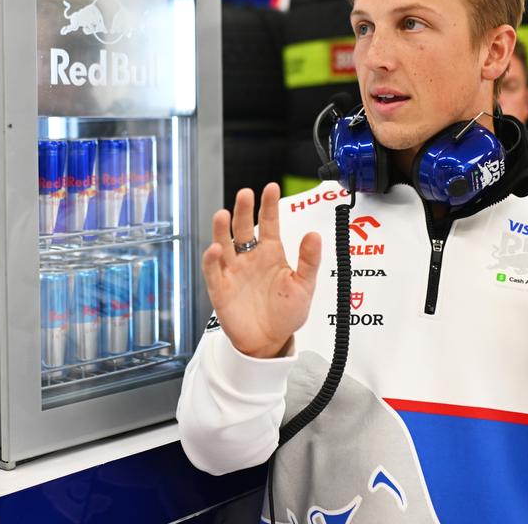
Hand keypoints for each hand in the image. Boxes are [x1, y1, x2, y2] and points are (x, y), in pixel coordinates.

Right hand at [202, 183, 320, 358]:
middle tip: (245, 194)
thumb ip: (309, 261)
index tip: (271, 187)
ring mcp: (233, 271)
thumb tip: (314, 235)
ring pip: (224, 244)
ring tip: (223, 215)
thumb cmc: (286, 312)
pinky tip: (215, 249)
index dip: (269, 205)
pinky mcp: (220, 288)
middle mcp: (249, 257)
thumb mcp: (304, 286)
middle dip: (243, 210)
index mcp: (270, 252)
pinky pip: (213, 271)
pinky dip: (212, 260)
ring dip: (222, 229)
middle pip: (243, 228)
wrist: (269, 341)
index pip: (269, 223)